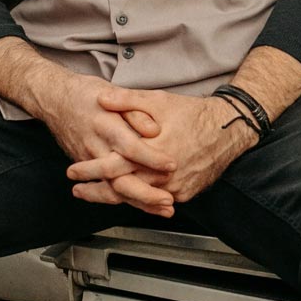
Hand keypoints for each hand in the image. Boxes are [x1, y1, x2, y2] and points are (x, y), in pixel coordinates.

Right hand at [28, 72, 176, 215]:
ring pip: (114, 189)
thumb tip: (154, 129)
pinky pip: (108, 189)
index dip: (151, 157)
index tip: (172, 164)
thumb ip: (134, 110)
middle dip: (145, 193)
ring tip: (164, 210)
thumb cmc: (86, 94)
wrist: (54, 101)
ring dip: (140, 202)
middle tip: (169, 201)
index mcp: (104, 125)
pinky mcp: (87, 169)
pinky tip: (148, 206)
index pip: (129, 146)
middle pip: (120, 177)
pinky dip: (128, 199)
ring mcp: (89, 161)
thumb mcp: (112, 92)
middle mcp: (96, 147)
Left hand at [67, 86, 254, 215]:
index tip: (72, 170)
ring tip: (94, 194)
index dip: (89, 170)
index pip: (113, 167)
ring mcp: (175, 188)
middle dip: (96, 191)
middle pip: (121, 190)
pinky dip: (138, 199)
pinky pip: (156, 201)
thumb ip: (127, 100)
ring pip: (137, 199)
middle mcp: (162, 175)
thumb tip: (101, 99)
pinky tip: (125, 194)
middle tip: (77, 189)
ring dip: (114, 197)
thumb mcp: (158, 100)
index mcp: (151, 152)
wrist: (228, 129)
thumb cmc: (192, 113)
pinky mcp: (184, 194)